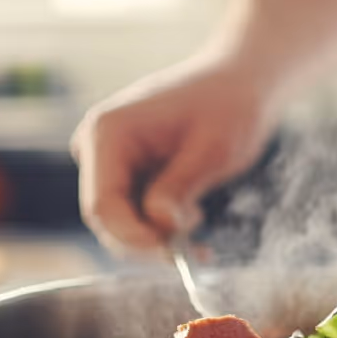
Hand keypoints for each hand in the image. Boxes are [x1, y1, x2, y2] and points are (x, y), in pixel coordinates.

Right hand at [71, 57, 281, 254]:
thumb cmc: (229, 106)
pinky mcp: (125, 171)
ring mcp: (109, 159)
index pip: (103, 206)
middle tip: (193, 249)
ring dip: (158, 235)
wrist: (239, 83)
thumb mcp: (212, 150)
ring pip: (121, 220)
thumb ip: (180, 187)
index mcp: (108, 132)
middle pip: (107, 218)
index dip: (133, 238)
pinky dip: (161, 226)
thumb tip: (159, 225)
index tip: (172, 254)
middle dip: (148, 240)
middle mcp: (97, 145)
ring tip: (199, 220)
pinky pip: (134, 212)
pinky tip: (193, 222)